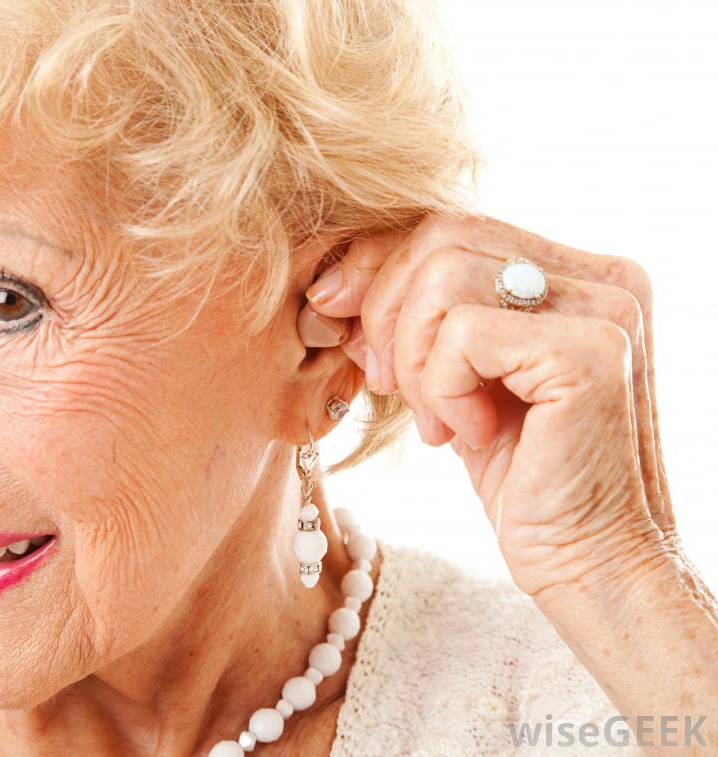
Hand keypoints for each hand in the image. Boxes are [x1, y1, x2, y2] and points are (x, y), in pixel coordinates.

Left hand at [301, 212, 680, 603]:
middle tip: (387, 384)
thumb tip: (334, 282)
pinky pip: (461, 335)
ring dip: (412, 358)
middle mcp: (601, 277)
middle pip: (441, 237)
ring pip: (441, 279)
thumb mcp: (455, 379)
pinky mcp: (589, 354)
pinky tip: (467, 436)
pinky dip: (440, 389)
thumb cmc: (520, 474)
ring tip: (436, 420)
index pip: (451, 228)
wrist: (589, 563)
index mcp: (576, 273)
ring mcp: (604, 310)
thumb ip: (417, 321)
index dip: (377, 268)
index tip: (338, 321)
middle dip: (385, 312)